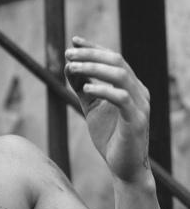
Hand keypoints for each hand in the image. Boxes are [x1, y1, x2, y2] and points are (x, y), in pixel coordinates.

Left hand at [64, 36, 150, 182]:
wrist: (124, 167)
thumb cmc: (109, 136)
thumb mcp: (91, 107)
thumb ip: (82, 88)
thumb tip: (69, 66)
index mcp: (130, 86)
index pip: (114, 58)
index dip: (94, 47)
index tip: (73, 41)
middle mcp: (139, 91)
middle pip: (117, 61)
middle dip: (90, 55)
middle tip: (67, 55)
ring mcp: (141, 105)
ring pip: (120, 75)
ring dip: (93, 68)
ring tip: (72, 68)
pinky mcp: (137, 121)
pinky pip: (122, 99)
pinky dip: (103, 90)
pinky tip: (86, 88)